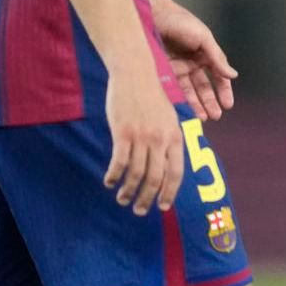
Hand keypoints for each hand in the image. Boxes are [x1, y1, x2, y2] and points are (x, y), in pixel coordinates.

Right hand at [103, 65, 184, 215]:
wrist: (135, 75)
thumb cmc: (151, 98)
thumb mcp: (169, 118)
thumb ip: (169, 141)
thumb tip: (168, 167)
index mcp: (175, 136)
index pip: (176, 172)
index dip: (169, 192)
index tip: (163, 207)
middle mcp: (160, 139)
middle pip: (155, 178)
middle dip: (147, 198)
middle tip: (139, 210)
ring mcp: (142, 136)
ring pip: (136, 173)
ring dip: (128, 191)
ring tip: (122, 199)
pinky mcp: (123, 133)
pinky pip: (119, 161)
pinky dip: (114, 175)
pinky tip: (109, 182)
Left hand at [155, 0, 237, 121]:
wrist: (152, 14)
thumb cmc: (181, 22)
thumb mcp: (203, 38)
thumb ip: (217, 58)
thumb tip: (233, 75)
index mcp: (205, 55)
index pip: (218, 76)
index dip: (224, 91)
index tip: (228, 105)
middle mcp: (191, 64)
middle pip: (203, 88)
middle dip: (210, 102)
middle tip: (215, 116)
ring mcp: (176, 69)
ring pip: (188, 92)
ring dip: (195, 105)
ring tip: (201, 119)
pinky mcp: (161, 73)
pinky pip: (171, 90)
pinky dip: (177, 101)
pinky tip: (182, 111)